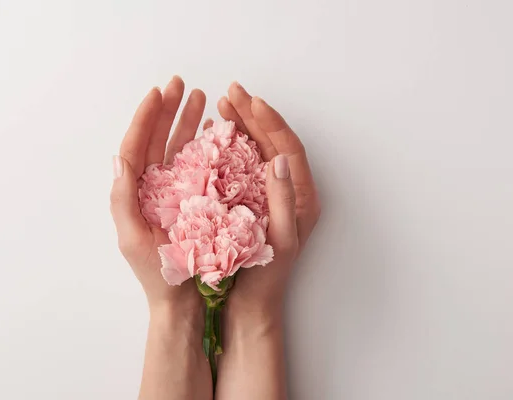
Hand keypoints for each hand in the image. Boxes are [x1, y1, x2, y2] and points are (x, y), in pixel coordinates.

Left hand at [109, 76, 208, 312]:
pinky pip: (197, 166)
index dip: (144, 118)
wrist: (184, 301)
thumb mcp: (133, 237)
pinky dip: (203, 145)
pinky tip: (212, 130)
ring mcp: (175, 193)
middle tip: (180, 84)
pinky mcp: (195, 201)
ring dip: (187, 121)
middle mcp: (153, 189)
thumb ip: (123, 198)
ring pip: (178, 148)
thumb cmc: (159, 274)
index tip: (156, 93)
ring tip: (200, 97)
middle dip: (168, 110)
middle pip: (158, 140)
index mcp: (134, 193)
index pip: (136, 147)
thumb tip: (118, 158)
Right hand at [217, 82, 320, 316]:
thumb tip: (281, 160)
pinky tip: (215, 132)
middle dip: (254, 115)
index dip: (272, 123)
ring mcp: (269, 194)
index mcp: (304, 197)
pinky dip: (229, 145)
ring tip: (223, 104)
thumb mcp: (280, 240)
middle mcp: (289, 191)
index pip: (289, 149)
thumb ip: (284, 200)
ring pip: (257, 150)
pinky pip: (242, 164)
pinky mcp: (250, 199)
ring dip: (241, 125)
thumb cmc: (266, 277)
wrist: (250, 303)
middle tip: (232, 92)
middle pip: (273, 143)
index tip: (252, 101)